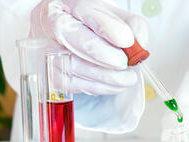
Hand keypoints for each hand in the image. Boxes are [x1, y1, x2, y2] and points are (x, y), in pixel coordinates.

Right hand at [30, 0, 148, 94]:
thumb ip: (133, 26)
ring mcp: (48, 50)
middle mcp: (51, 23)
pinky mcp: (52, 74)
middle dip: (103, 54)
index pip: (84, 11)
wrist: (73, 37)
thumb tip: (140, 44)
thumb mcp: (117, 18)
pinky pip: (75, 84)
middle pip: (72, 38)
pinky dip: (100, 87)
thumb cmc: (94, 26)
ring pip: (74, 65)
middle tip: (124, 63)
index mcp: (69, 3)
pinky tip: (114, 84)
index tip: (126, 40)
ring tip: (127, 77)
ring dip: (106, 76)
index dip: (107, 28)